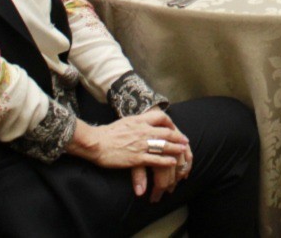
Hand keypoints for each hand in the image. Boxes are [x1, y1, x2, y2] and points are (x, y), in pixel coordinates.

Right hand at [68, 111, 188, 175]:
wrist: (95, 142)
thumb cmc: (107, 133)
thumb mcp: (125, 122)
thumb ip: (136, 122)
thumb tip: (142, 123)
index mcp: (139, 120)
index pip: (160, 117)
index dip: (170, 123)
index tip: (174, 128)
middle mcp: (143, 131)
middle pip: (166, 133)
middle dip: (178, 137)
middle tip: (185, 140)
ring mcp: (141, 145)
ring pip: (164, 146)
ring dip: (176, 149)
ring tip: (183, 151)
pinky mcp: (137, 158)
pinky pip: (155, 160)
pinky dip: (166, 161)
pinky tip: (172, 162)